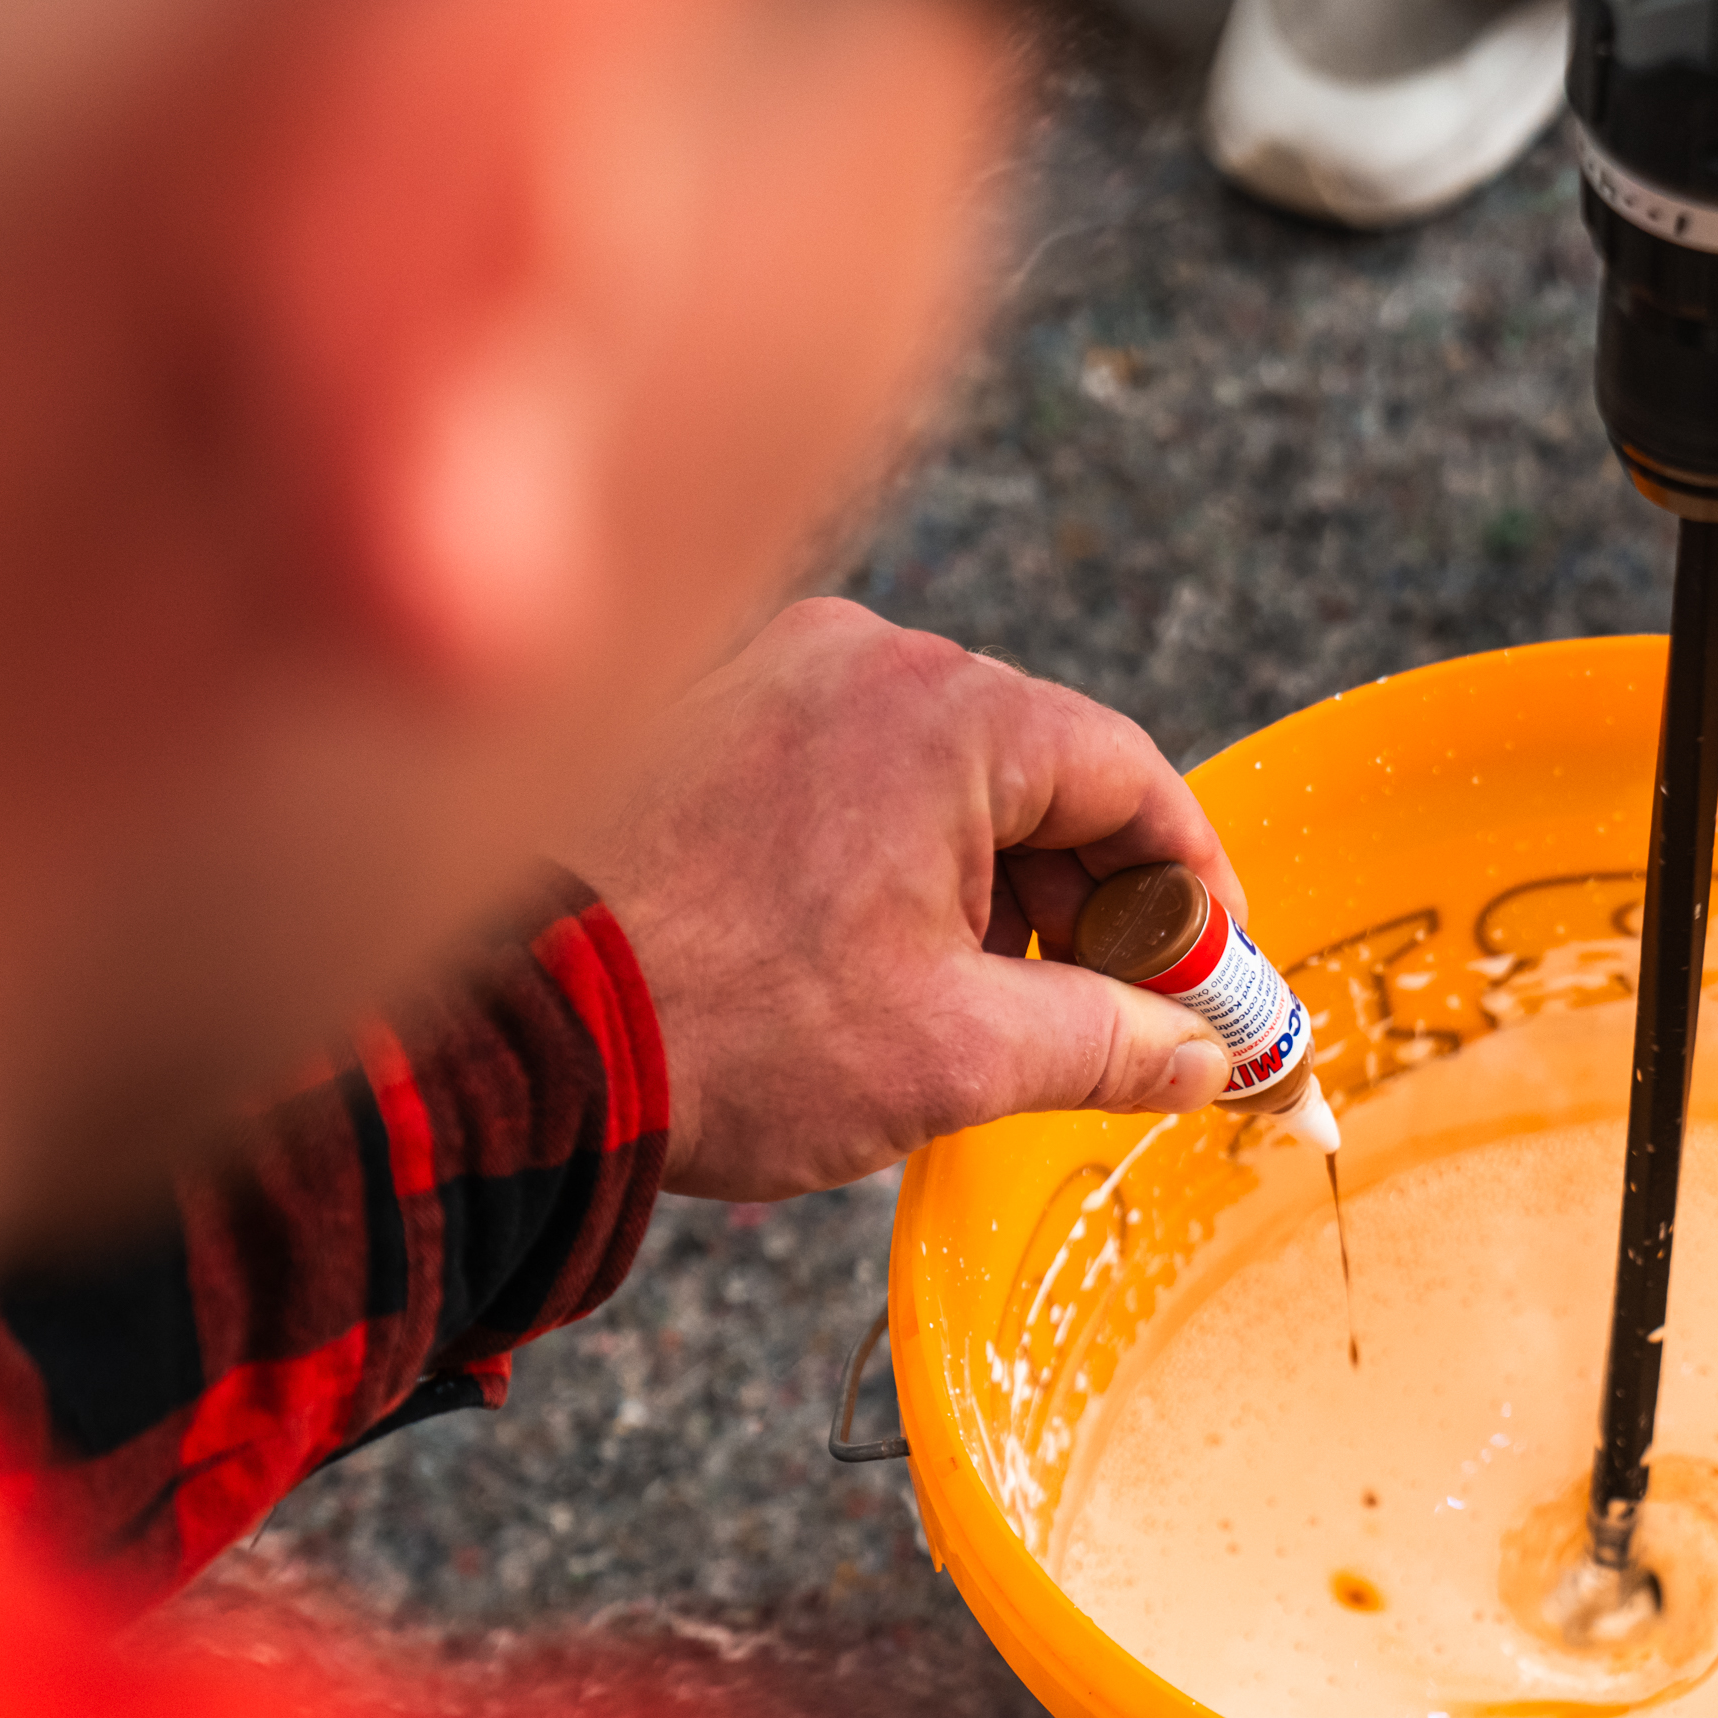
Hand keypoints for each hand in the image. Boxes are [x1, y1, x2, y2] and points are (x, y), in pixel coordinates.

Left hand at [568, 599, 1249, 1200]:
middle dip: (1092, 899)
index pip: (1131, 775)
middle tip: (1119, 1015)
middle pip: (1041, 767)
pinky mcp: (707, 721)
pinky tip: (888, 963)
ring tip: (988, 1008)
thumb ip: (1109, 1042)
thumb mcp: (956, 1055)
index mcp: (945, 710)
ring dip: (994, 885)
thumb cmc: (726, 1027)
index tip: (1212, 980)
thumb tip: (1199, 1057)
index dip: (1192, 889)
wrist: (505, 1029)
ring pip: (944, 775)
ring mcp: (772, 679)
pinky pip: (852, 776)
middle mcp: (861, 660)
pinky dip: (901, 860)